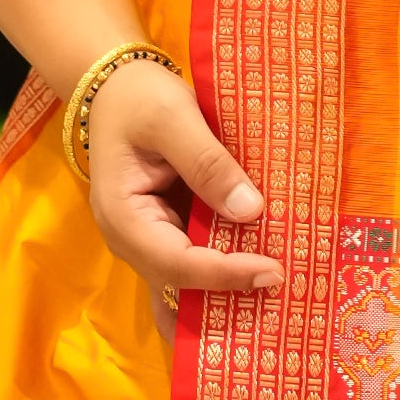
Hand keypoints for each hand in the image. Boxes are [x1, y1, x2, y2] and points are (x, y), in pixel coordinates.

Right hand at [84, 57, 282, 341]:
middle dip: (226, 302)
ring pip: (185, 286)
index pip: (176, 262)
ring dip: (226, 299)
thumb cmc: (140, 97)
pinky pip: (194, 266)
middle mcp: (132, 240)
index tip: (272, 272)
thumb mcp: (173, 117)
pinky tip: (260, 283)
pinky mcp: (168, 232)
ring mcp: (149, 240)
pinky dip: (223, 278)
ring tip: (276, 311)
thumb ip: (208, 163)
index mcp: (124, 216)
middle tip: (281, 309)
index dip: (224, 273)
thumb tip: (251, 210)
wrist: (117, 87)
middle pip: (179, 286)